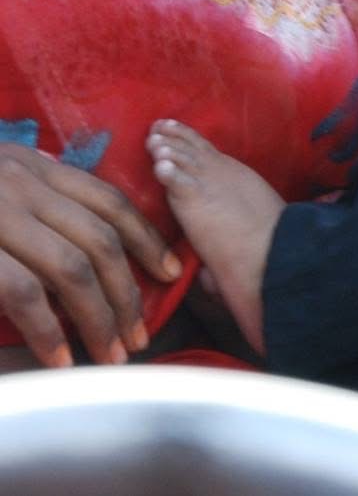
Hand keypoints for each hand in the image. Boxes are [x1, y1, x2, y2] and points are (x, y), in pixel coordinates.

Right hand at [0, 145, 180, 366]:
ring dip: (99, 317)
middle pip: (101, 240)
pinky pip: (24, 293)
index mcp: (30, 167)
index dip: (146, 237)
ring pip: (72, 269)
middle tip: (141, 334)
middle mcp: (20, 184)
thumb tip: (85, 236)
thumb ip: (34, 199)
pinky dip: (49, 329)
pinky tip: (62, 357)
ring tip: (112, 353)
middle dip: (128, 291)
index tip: (170, 271)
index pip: (109, 201)